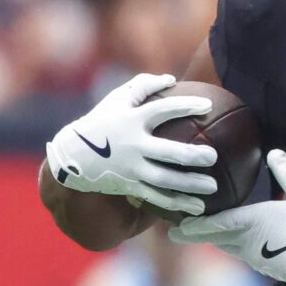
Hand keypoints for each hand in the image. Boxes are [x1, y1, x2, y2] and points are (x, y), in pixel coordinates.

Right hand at [45, 73, 215, 215]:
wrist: (71, 156)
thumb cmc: (100, 121)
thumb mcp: (116, 99)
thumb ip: (143, 85)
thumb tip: (172, 78)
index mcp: (131, 121)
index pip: (162, 110)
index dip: (185, 106)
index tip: (207, 106)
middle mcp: (132, 146)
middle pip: (168, 152)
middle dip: (192, 156)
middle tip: (213, 157)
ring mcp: (131, 168)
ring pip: (165, 180)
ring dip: (190, 185)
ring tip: (213, 187)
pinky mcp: (130, 186)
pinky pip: (156, 197)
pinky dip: (177, 204)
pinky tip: (197, 207)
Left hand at [172, 150, 285, 285]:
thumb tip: (274, 152)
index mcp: (252, 222)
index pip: (216, 223)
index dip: (195, 224)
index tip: (177, 225)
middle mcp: (247, 242)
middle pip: (214, 238)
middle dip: (193, 235)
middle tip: (174, 233)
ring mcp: (253, 256)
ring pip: (225, 247)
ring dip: (210, 240)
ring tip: (196, 234)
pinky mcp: (262, 264)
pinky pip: (238, 253)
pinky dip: (227, 246)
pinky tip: (228, 242)